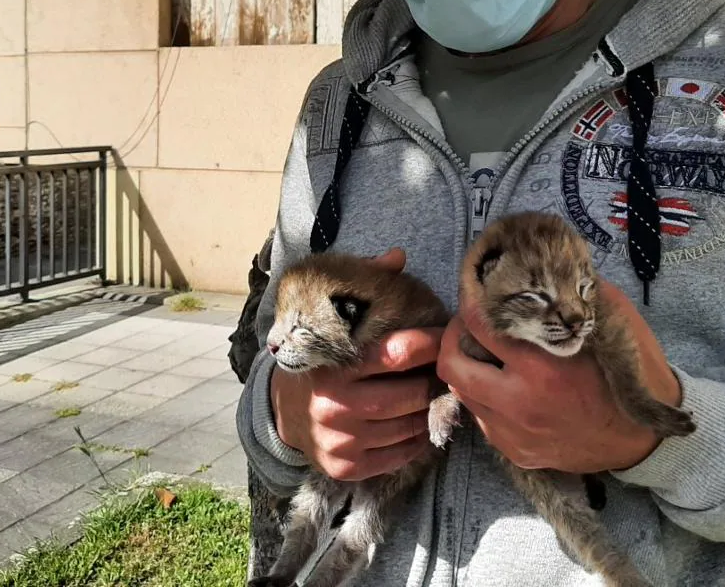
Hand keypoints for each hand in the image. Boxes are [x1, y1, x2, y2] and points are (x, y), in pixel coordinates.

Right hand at [270, 248, 443, 481]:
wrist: (281, 414)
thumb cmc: (320, 362)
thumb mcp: (330, 323)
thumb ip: (363, 289)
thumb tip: (397, 256)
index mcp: (332, 365)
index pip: (394, 354)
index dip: (427, 343)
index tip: (443, 335)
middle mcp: (334, 406)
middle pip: (407, 395)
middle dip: (431, 382)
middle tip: (443, 371)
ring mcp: (340, 441)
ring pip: (407, 427)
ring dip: (427, 411)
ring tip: (433, 395)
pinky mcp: (345, 467)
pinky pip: (398, 456)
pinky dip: (415, 440)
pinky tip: (416, 423)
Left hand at [436, 280, 681, 473]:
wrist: (646, 439)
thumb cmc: (633, 370)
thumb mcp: (610, 318)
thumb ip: (568, 293)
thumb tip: (531, 268)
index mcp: (543, 366)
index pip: (478, 323)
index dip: (469, 299)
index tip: (474, 289)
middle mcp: (521, 403)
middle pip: (453, 365)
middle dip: (454, 338)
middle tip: (471, 325)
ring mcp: (515, 433)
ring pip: (463, 393)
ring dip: (470, 368)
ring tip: (491, 355)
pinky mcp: (517, 453)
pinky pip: (483, 419)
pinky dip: (487, 397)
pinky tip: (509, 386)